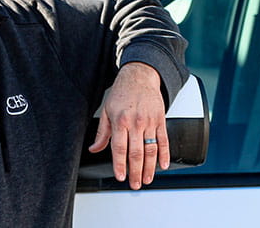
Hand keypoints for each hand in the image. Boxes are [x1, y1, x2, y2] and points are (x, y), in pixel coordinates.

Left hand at [88, 62, 168, 189]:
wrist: (140, 76)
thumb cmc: (122, 93)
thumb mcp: (107, 111)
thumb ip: (102, 133)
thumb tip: (94, 149)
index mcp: (120, 121)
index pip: (119, 148)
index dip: (120, 165)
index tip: (121, 177)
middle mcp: (135, 122)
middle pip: (136, 153)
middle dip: (135, 172)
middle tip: (134, 184)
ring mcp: (149, 122)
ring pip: (151, 149)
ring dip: (149, 168)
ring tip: (147, 179)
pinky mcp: (160, 120)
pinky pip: (164, 140)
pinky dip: (164, 154)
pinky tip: (163, 165)